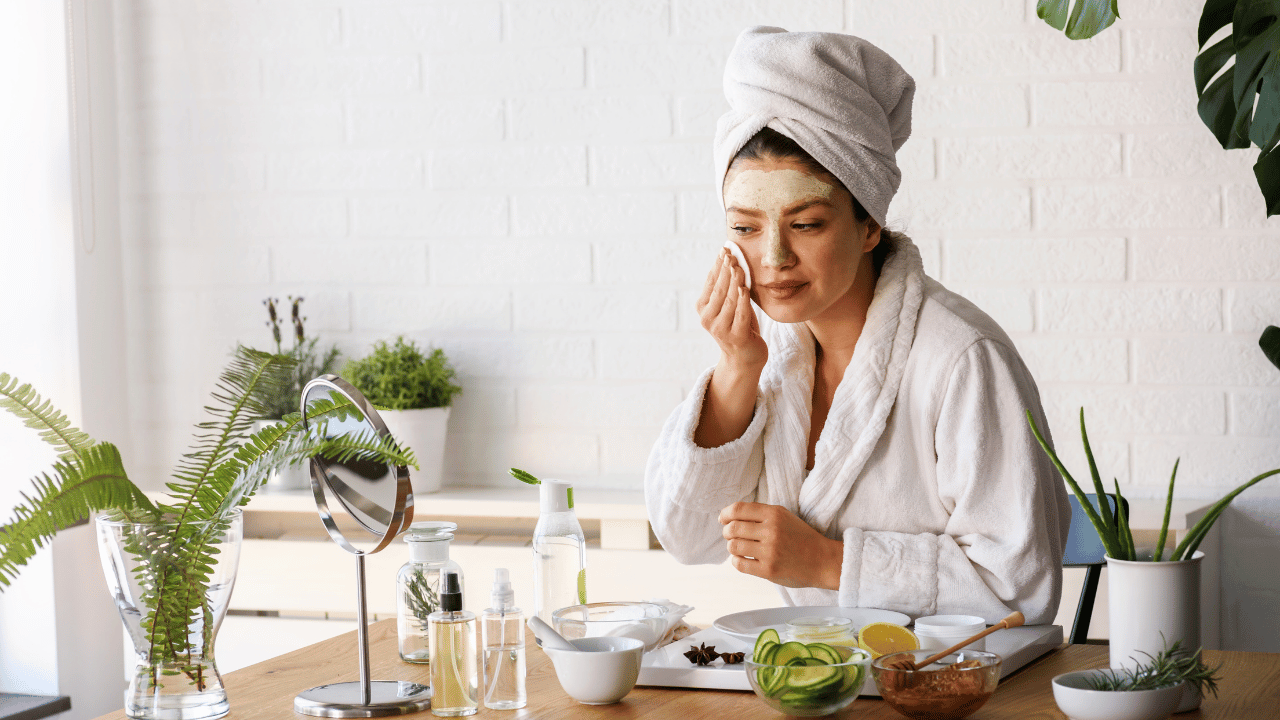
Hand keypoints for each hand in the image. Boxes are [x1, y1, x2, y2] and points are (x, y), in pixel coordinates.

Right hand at [697, 249, 766, 372]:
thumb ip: (729, 286)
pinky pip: (740, 315)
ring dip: (734, 281)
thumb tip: (730, 259)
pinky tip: (744, 288)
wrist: (745, 357)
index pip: (711, 282)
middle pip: (719, 289)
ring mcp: (721, 329)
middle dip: (726, 270)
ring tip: (739, 266)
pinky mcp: (737, 337)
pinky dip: (742, 301)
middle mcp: (708, 319)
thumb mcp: (731, 304)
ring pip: (729, 300)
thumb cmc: (739, 325)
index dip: (718, 265)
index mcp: (703, 308)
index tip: (724, 249)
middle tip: (731, 253)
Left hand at [718, 502, 842, 589]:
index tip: (723, 519)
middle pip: (733, 528)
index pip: (738, 509)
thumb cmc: (800, 538)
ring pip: (734, 546)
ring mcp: (770, 551)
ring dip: (732, 547)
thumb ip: (760, 514)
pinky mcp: (769, 570)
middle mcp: (771, 531)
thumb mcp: (784, 516)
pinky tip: (743, 559)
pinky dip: (736, 561)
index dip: (725, 514)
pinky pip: (740, 564)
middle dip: (727, 532)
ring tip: (739, 548)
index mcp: (774, 514)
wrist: (822, 560)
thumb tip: (729, 516)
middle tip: (730, 535)